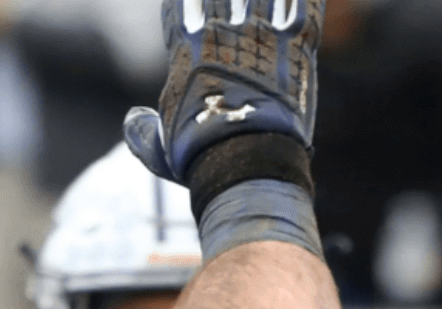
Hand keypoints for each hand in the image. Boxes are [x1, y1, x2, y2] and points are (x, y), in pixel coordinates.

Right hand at [124, 0, 322, 184]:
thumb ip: (144, 135)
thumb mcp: (161, 151)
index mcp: (187, 52)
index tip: (188, 0)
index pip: (181, 9)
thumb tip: (133, 119)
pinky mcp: (295, 47)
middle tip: (229, 2)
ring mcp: (258, 36)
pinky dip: (308, 0)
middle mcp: (221, 34)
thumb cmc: (201, 159)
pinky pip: (304, 9)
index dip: (185, 1)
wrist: (244, 158)